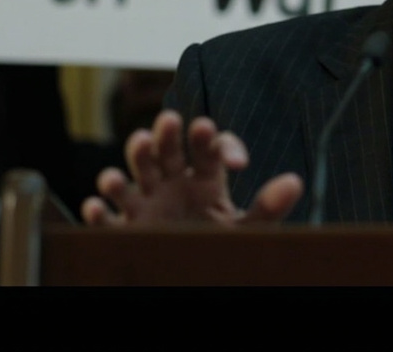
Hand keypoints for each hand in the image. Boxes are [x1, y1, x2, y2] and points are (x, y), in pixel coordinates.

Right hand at [81, 110, 302, 226]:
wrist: (192, 272)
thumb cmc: (218, 244)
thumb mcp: (246, 228)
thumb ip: (267, 206)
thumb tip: (295, 182)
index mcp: (205, 178)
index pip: (208, 149)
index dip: (212, 141)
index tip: (218, 140)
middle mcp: (173, 183)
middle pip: (166, 149)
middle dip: (166, 134)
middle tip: (169, 119)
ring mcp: (146, 203)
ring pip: (134, 172)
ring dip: (134, 157)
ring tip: (139, 145)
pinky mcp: (126, 228)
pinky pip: (107, 217)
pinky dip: (99, 209)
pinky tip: (98, 204)